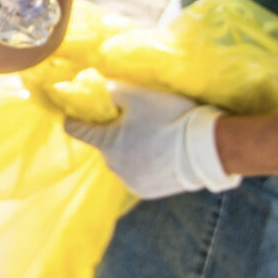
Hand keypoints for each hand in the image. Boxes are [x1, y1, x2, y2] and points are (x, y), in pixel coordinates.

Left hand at [64, 86, 237, 200]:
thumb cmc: (169, 117)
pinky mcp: (146, 192)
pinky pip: (136, 175)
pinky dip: (141, 166)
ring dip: (128, 151)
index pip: (77, 130)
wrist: (207, 147)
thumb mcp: (137, 95)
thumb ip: (110, 90)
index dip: (74, 119)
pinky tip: (157, 155)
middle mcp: (113, 167)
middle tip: (134, 122)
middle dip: (113, 134)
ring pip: (121, 162)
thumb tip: (96, 86)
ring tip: (150, 139)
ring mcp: (130, 182)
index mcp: (106, 143)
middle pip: (104, 146)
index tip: (70, 115)